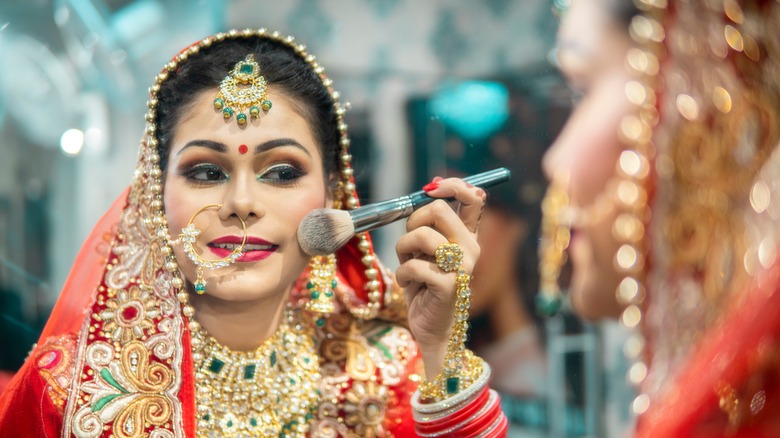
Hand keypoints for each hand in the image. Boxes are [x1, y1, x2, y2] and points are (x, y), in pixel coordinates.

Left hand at [395, 176, 485, 377]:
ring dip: (403, 250)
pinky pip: (414, 266)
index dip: (451, 186)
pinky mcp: (449, 286)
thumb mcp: (428, 252)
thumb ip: (430, 225)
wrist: (434, 330)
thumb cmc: (426, 288)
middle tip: (410, 243)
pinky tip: (408, 285)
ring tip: (408, 266)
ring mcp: (462, 268)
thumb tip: (426, 192)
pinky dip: (403, 274)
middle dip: (413, 222)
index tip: (430, 190)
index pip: (473, 197)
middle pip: (438, 210)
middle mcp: (471, 249)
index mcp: (468, 237)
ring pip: (422, 236)